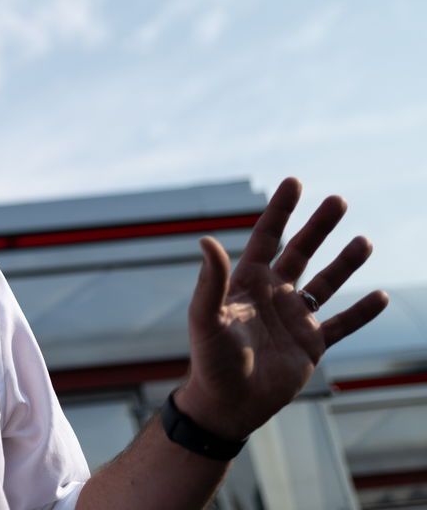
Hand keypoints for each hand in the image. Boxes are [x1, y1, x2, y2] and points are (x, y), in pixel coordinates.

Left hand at [176, 177, 388, 439]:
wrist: (228, 403)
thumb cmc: (211, 360)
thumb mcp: (206, 317)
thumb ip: (211, 280)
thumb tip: (206, 240)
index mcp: (246, 283)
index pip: (266, 238)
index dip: (280, 212)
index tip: (295, 182)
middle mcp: (272, 295)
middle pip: (301, 253)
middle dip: (318, 227)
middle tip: (338, 201)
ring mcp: (294, 319)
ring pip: (326, 284)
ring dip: (345, 263)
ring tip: (365, 240)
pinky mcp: (311, 345)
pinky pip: (342, 324)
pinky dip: (361, 312)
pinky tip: (379, 296)